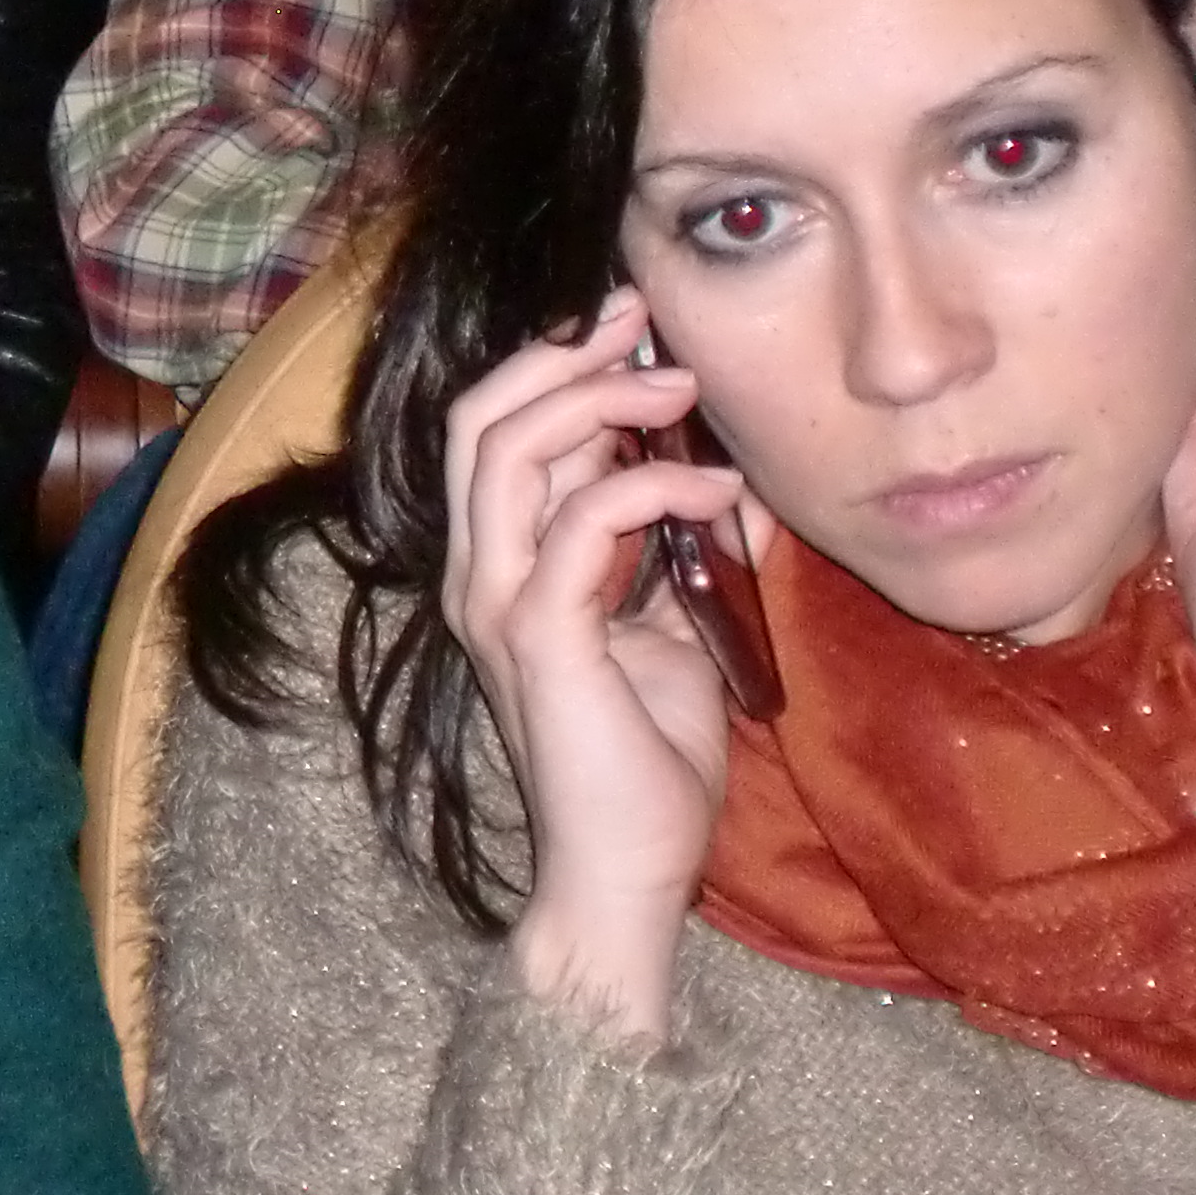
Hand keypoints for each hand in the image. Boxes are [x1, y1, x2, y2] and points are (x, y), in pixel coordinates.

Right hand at [440, 290, 752, 1046]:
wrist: (624, 875)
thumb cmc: (646, 762)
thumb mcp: (665, 629)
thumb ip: (662, 552)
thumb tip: (711, 476)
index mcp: (498, 566)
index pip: (495, 430)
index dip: (552, 363)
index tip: (629, 326)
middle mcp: (478, 573)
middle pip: (481, 415)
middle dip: (561, 350)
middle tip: (639, 319)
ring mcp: (498, 603)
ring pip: (510, 448)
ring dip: (600, 400)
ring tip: (680, 389)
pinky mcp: (540, 636)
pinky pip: (583, 522)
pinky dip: (656, 487)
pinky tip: (717, 491)